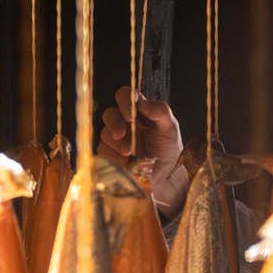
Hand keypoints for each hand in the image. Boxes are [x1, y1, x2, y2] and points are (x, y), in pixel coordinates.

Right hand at [98, 86, 189, 219]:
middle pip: (109, 114)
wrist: (165, 177)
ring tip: (130, 154)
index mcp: (139, 111)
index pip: (125, 95)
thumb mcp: (170, 128)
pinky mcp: (109, 155)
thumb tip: (142, 102)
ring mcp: (115, 139)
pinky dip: (113, 157)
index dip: (124, 101)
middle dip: (114, 123)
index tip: (130, 115)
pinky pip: (102, 152)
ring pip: (104, 133)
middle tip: (121, 134)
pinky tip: (125, 164)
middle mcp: (124, 122)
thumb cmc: (168, 149)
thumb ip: (160, 111)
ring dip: (116, 144)